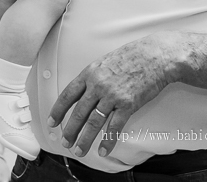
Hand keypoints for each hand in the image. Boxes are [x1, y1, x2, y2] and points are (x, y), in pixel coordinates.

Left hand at [47, 32, 179, 158]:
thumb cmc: (130, 56)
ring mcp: (112, 96)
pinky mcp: (128, 105)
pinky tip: (103, 150)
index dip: (58, 111)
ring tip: (79, 150)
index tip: (52, 122)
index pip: (67, 95)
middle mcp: (97, 85)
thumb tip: (82, 92)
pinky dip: (108, 141)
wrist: (154, 56)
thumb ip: (92, 77)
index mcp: (89, 73)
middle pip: (78, 112)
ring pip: (93, 122)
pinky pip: (114, 127)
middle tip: (65, 142)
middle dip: (70, 130)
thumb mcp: (104, 62)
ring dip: (84, 139)